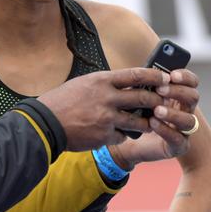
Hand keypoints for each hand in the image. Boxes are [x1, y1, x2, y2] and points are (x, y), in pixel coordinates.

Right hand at [37, 68, 169, 151]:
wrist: (46, 123)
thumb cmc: (62, 101)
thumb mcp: (83, 84)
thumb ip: (105, 84)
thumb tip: (126, 85)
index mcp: (101, 81)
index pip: (136, 75)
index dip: (154, 76)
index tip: (165, 78)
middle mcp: (106, 97)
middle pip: (143, 98)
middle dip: (157, 101)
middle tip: (163, 103)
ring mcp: (106, 118)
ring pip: (139, 122)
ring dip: (147, 123)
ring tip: (149, 123)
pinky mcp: (104, 136)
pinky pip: (123, 136)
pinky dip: (123, 135)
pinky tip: (116, 133)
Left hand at [108, 69, 200, 168]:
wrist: (133, 144)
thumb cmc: (137, 116)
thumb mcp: (139, 98)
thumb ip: (143, 87)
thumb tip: (138, 73)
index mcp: (178, 96)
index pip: (191, 82)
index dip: (185, 77)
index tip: (172, 75)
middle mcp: (185, 111)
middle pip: (193, 97)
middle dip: (178, 91)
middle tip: (160, 90)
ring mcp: (184, 130)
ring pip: (189, 120)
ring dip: (173, 113)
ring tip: (157, 110)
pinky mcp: (178, 146)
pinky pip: (178, 138)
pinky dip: (165, 130)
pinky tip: (152, 123)